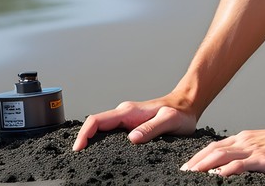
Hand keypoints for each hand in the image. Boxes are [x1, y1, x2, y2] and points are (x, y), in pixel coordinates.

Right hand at [72, 97, 198, 150]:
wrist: (187, 105)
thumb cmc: (180, 112)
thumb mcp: (169, 121)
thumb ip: (151, 128)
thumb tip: (132, 138)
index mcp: (129, 112)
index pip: (97, 120)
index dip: (84, 134)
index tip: (77, 149)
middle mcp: (124, 114)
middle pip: (95, 125)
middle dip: (83, 140)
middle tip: (77, 160)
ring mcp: (127, 120)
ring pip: (102, 129)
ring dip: (91, 141)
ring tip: (85, 160)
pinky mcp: (131, 126)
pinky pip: (111, 133)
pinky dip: (101, 142)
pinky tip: (103, 155)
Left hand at [180, 122, 264, 176]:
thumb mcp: (263, 145)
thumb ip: (248, 151)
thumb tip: (232, 164)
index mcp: (244, 138)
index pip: (215, 147)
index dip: (199, 156)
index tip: (187, 167)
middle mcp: (245, 142)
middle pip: (213, 150)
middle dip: (195, 162)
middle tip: (182, 173)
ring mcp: (253, 150)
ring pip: (222, 156)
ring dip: (203, 165)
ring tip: (190, 174)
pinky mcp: (263, 160)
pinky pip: (240, 165)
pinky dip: (225, 171)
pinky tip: (216, 177)